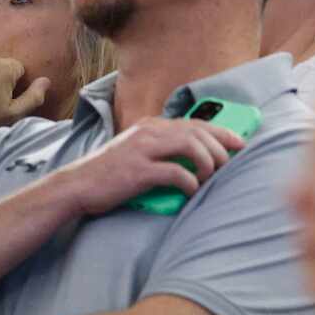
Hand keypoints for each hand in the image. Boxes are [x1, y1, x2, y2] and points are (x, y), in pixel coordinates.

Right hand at [50, 116, 245, 216]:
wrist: (76, 186)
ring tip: (211, 176)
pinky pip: (175, 173)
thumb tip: (193, 153)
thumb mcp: (136, 149)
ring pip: (191, 146)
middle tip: (231, 161)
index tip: (239, 143)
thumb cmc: (109, 173)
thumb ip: (160, 146)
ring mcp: (143, 150)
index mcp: (150, 126)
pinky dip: (190, 181)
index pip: (195, 123)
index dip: (221, 132)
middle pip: (198, 132)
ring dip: (208, 161)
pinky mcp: (138, 171)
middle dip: (221, 146)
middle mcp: (149, 132)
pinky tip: (193, 190)